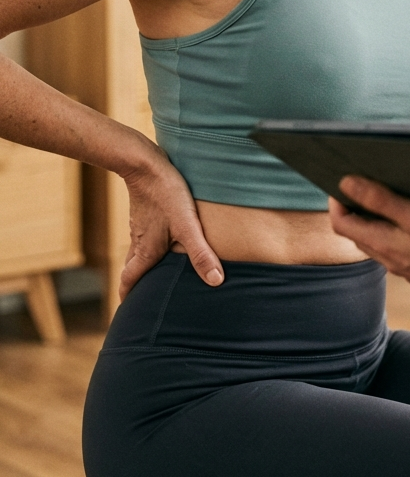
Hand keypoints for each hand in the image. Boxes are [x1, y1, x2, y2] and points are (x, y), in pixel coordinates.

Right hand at [120, 148, 223, 298]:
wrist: (145, 163)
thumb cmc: (167, 194)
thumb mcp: (188, 225)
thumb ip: (201, 254)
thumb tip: (216, 281)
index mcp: (146, 252)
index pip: (129, 282)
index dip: (128, 298)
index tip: (126, 313)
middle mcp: (139, 241)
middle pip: (132, 270)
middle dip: (135, 285)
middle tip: (141, 297)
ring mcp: (140, 225)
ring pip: (137, 252)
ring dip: (142, 265)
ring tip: (154, 272)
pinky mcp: (144, 210)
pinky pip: (144, 234)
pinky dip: (149, 244)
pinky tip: (162, 238)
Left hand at [329, 177, 409, 297]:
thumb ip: (380, 200)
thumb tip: (346, 184)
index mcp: (383, 246)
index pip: (342, 224)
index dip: (337, 200)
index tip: (342, 178)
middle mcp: (391, 261)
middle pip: (359, 233)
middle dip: (355, 208)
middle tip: (362, 181)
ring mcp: (408, 269)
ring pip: (380, 242)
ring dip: (376, 220)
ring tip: (388, 194)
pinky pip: (400, 249)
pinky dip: (397, 231)